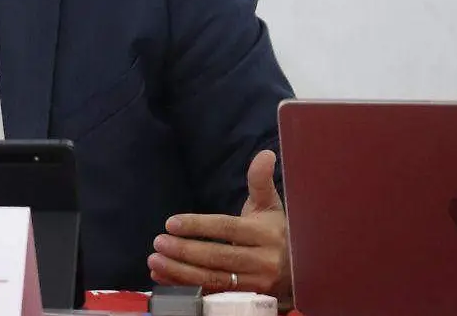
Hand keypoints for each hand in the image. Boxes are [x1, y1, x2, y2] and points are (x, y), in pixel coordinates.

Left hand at [148, 150, 291, 301]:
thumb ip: (261, 181)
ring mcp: (257, 284)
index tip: (170, 223)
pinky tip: (165, 279)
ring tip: (155, 262)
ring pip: (214, 279)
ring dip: (180, 273)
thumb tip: (265, 154)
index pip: (227, 228)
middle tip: (158, 243)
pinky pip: (214, 294)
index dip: (198, 226)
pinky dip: (187, 287)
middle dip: (185, 251)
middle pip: (218, 257)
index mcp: (266, 234)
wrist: (301, 270)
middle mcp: (263, 261)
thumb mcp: (270, 205)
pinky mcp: (248, 300)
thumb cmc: (277, 232)